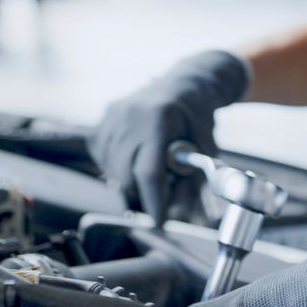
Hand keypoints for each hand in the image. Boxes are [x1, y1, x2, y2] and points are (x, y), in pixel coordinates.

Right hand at [89, 51, 247, 223]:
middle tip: (165, 181)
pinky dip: (118, 165)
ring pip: (112, 170)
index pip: (149, 172)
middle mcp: (130, 115)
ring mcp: (113, 115)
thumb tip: (177, 215)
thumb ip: (190, 183)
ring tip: (152, 161)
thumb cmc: (197, 118)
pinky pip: (103, 157)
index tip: (159, 222)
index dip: (153, 201)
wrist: (185, 84)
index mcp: (159, 119)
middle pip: (125, 175)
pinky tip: (136, 154)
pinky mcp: (103, 118)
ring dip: (131, 177)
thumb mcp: (204, 150)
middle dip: (143, 189)